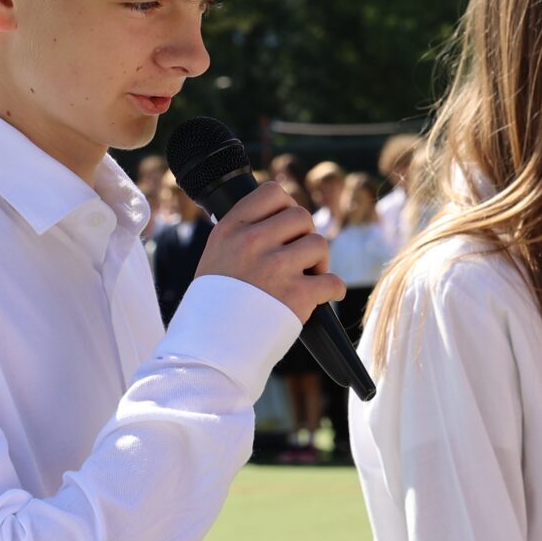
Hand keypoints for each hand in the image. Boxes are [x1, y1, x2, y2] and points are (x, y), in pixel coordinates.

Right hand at [193, 182, 346, 323]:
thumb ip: (241, 236)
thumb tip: (274, 222)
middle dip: (305, 236)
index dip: (286, 207)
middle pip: (301, 216)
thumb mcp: (215, 257)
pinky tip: (324, 296)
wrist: (208, 349)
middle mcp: (252, 242)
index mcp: (231, 229)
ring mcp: (275, 267)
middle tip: (299, 259)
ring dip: (319, 262)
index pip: (272, 192)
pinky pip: (332, 281)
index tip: (287, 226)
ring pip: (319, 243)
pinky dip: (333, 290)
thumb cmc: (212, 307)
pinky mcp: (296, 294)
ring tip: (308, 278)